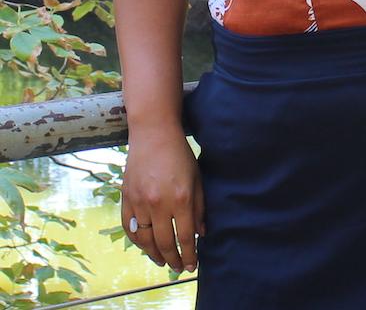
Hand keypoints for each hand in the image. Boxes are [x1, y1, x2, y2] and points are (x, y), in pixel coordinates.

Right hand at [121, 125, 204, 272]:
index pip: (186, 237)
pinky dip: (137, 241)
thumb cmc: (180, 154)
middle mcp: (159, 204)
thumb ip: (199, 207)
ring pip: (145, 240)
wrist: (153, 134)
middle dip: (173, 260)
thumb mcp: (197, 178)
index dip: (189, 255)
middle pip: (165, 243)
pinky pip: (129, 228)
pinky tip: (145, 246)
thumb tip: (201, 233)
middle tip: (178, 268)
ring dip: (154, 254)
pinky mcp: (126, 199)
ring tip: (162, 261)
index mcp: (181, 198)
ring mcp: (140, 203)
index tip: (192, 266)